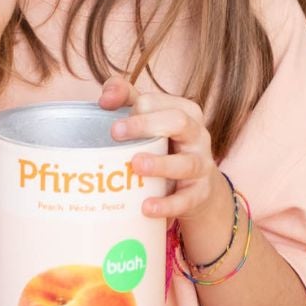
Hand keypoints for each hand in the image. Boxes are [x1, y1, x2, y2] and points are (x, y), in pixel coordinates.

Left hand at [99, 74, 222, 222]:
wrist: (196, 188)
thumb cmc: (165, 146)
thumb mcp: (149, 121)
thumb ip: (126, 100)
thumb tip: (104, 99)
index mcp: (184, 112)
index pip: (161, 101)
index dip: (136, 103)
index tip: (106, 108)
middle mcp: (197, 135)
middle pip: (179, 122)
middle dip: (146, 125)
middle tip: (115, 132)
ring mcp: (201, 165)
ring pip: (186, 162)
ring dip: (160, 164)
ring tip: (136, 166)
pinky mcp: (199, 194)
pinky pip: (186, 199)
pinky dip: (167, 204)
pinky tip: (146, 207)